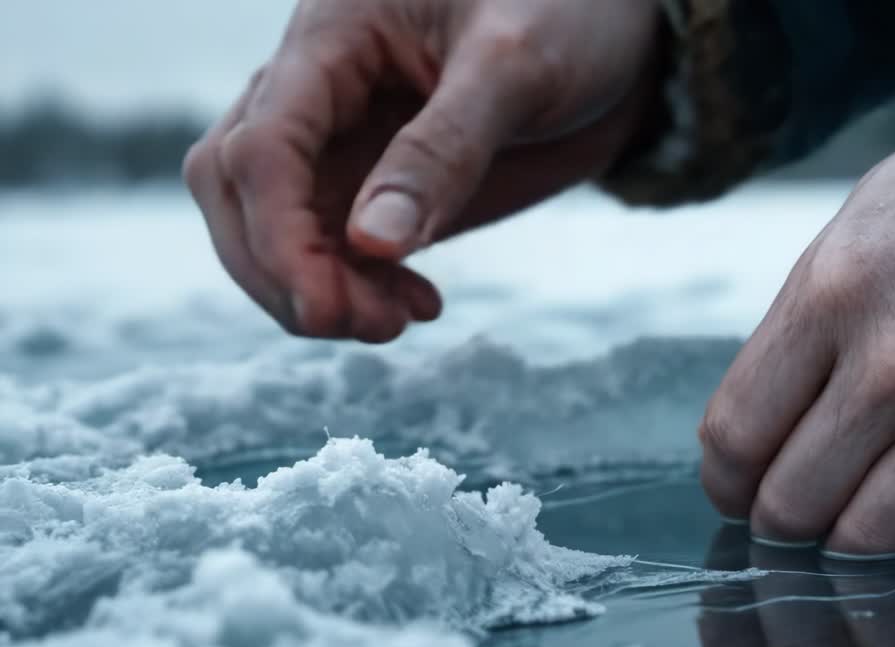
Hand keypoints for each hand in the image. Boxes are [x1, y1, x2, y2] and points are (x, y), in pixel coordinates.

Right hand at [184, 0, 661, 340]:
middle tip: (363, 325)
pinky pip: (336, 245)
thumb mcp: (517, 67)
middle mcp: (317, 88)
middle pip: (237, 190)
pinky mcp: (378, 181)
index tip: (326, 307)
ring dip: (316, 288)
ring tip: (395, 321)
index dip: (279, 237)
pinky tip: (416, 305)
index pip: (260, 148)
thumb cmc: (568, 11)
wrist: (614, 29)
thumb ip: (444, 149)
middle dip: (282, 271)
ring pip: (274, 225)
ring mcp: (343, 138)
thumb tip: (372, 242)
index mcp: (331, 37)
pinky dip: (357, 287)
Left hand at [698, 92, 894, 558]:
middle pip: (791, 502)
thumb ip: (810, 322)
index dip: (725, 482)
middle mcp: (891, 367)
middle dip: (782, 521)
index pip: (736, 434)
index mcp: (830, 297)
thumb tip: (773, 415)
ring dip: (860, 535)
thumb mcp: (862, 224)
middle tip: (800, 514)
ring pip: (871, 535)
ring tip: (871, 510)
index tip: (736, 493)